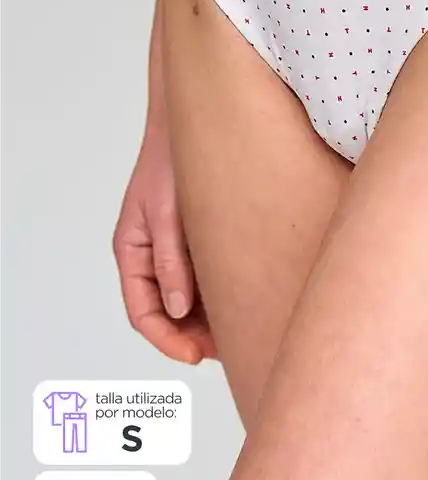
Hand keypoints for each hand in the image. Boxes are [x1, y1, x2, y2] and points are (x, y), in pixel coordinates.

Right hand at [113, 119, 216, 363]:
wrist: (197, 124)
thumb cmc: (170, 160)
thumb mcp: (165, 213)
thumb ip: (171, 260)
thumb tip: (178, 310)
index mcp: (132, 251)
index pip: (142, 312)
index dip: (167, 340)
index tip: (196, 355)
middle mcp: (152, 255)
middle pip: (166, 312)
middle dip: (192, 336)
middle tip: (227, 350)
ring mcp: (175, 248)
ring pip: (186, 298)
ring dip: (207, 317)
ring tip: (239, 329)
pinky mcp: (198, 238)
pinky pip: (204, 276)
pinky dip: (218, 293)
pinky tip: (244, 298)